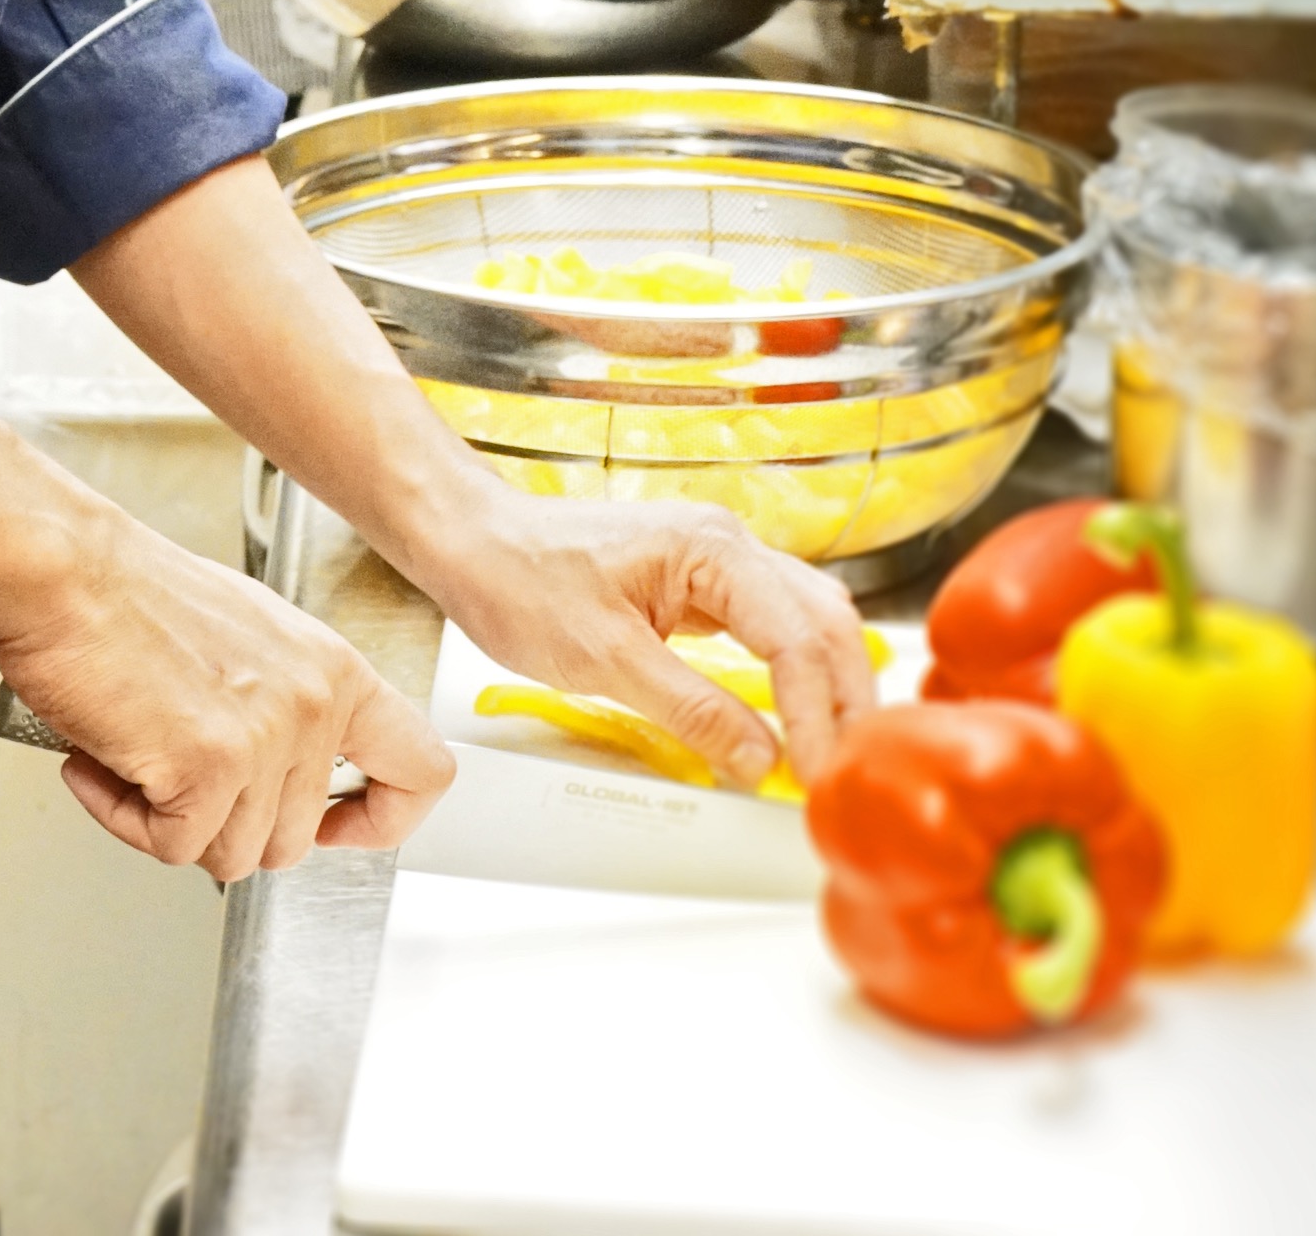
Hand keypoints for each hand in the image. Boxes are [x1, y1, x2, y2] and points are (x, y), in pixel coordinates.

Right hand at [0, 502, 454, 879]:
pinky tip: (100, 763)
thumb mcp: (248, 636)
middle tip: (172, 771)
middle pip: (294, 840)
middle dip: (223, 821)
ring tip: (128, 754)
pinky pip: (172, 847)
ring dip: (167, 820)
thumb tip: (278, 768)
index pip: (421, 771)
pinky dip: (124, 818)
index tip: (337, 825)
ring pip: (233, 854)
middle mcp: (314, 708)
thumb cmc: (128, 592)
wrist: (63, 572)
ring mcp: (266, 741)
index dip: (380, 818)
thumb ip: (285, 703)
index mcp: (335, 672)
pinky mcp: (208, 769)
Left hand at [414, 494, 875, 790]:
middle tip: (846, 773)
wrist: (468, 540)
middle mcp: (727, 546)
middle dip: (847, 701)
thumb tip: (761, 760)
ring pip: (807, 624)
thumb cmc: (518, 577)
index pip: (798, 638)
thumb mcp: (603, 658)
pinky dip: (793, 676)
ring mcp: (716, 563)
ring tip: (831, 755)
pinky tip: (793, 718)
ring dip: (828, 688)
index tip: (819, 776)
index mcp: (712, 549)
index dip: (818, 716)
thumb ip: (691, 709)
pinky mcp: (700, 586)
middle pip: (825, 624)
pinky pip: (771, 629)